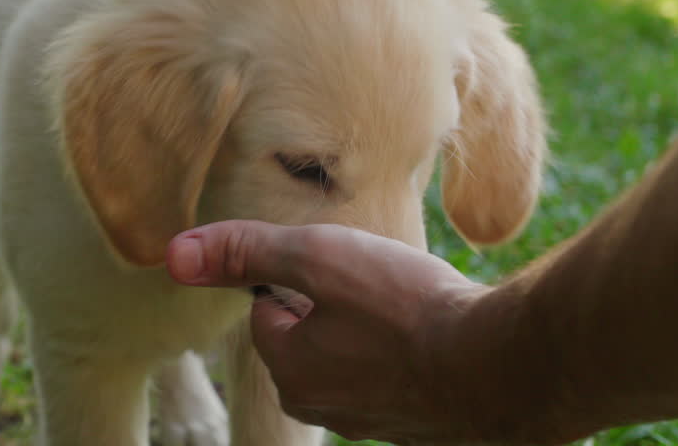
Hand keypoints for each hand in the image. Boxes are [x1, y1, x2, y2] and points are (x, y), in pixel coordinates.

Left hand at [165, 220, 497, 444]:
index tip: (345, 267)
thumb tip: (174, 253)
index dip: (305, 272)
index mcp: (287, 370)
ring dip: (374, 325)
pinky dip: (407, 350)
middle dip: (337, 301)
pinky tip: (434, 334)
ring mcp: (371, 422)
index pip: (268, 303)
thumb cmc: (406, 307)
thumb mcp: (317, 258)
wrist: (503, 366)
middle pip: (309, 330)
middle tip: (380, 284)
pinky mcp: (415, 425)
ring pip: (353, 350)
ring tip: (409, 308)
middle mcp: (320, 407)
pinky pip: (393, 372)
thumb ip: (246, 251)